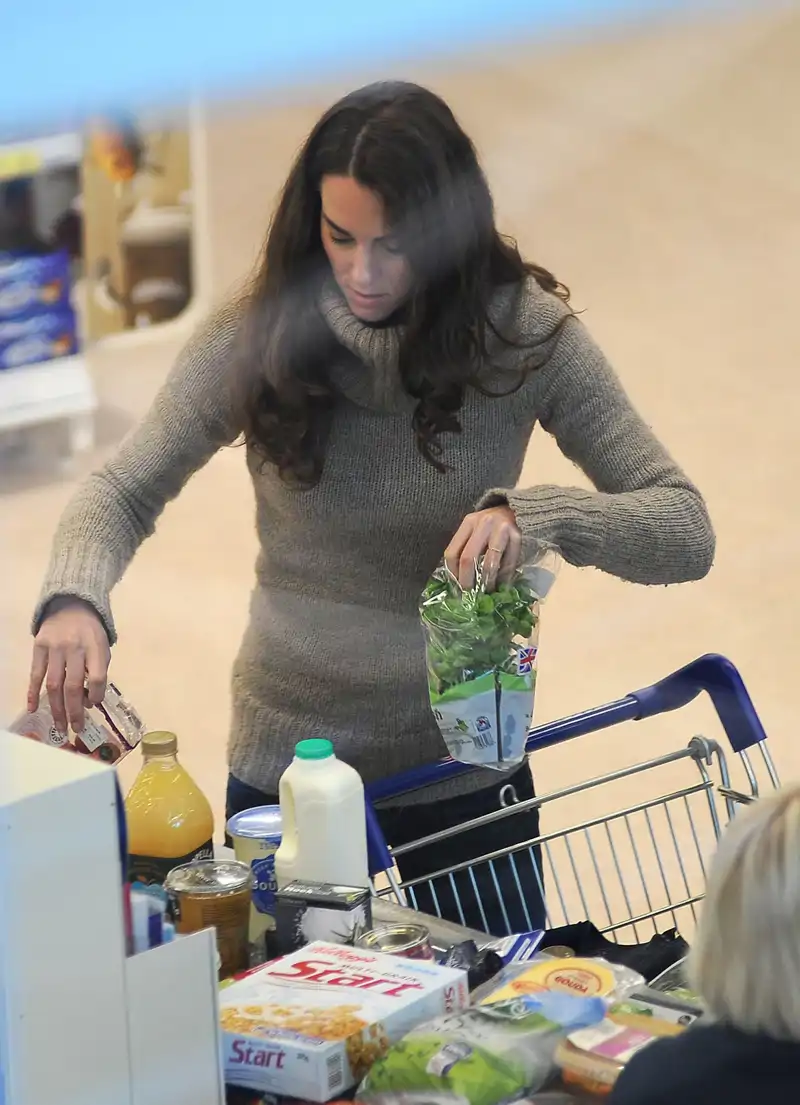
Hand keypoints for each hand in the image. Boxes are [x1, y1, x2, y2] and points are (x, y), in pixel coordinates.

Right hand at [28, 598, 110, 734]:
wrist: (71, 606)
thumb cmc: (90, 632)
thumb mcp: (102, 646)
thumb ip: (97, 670)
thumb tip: (88, 702)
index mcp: (95, 647)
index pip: (97, 677)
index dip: (96, 695)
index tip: (93, 706)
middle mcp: (74, 647)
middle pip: (73, 685)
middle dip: (74, 711)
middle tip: (76, 728)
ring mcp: (55, 647)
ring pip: (53, 684)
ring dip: (56, 708)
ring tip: (60, 726)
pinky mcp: (39, 647)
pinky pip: (35, 674)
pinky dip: (33, 693)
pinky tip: (33, 709)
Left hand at [445, 504, 521, 590]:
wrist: (517, 509)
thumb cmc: (492, 524)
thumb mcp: (476, 529)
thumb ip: (466, 548)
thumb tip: (458, 579)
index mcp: (469, 522)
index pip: (452, 552)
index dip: (453, 573)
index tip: (456, 588)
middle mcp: (483, 523)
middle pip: (468, 558)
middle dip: (467, 581)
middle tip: (469, 594)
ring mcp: (501, 529)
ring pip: (489, 563)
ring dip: (486, 582)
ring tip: (485, 591)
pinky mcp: (517, 536)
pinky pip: (508, 563)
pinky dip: (504, 578)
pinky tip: (502, 585)